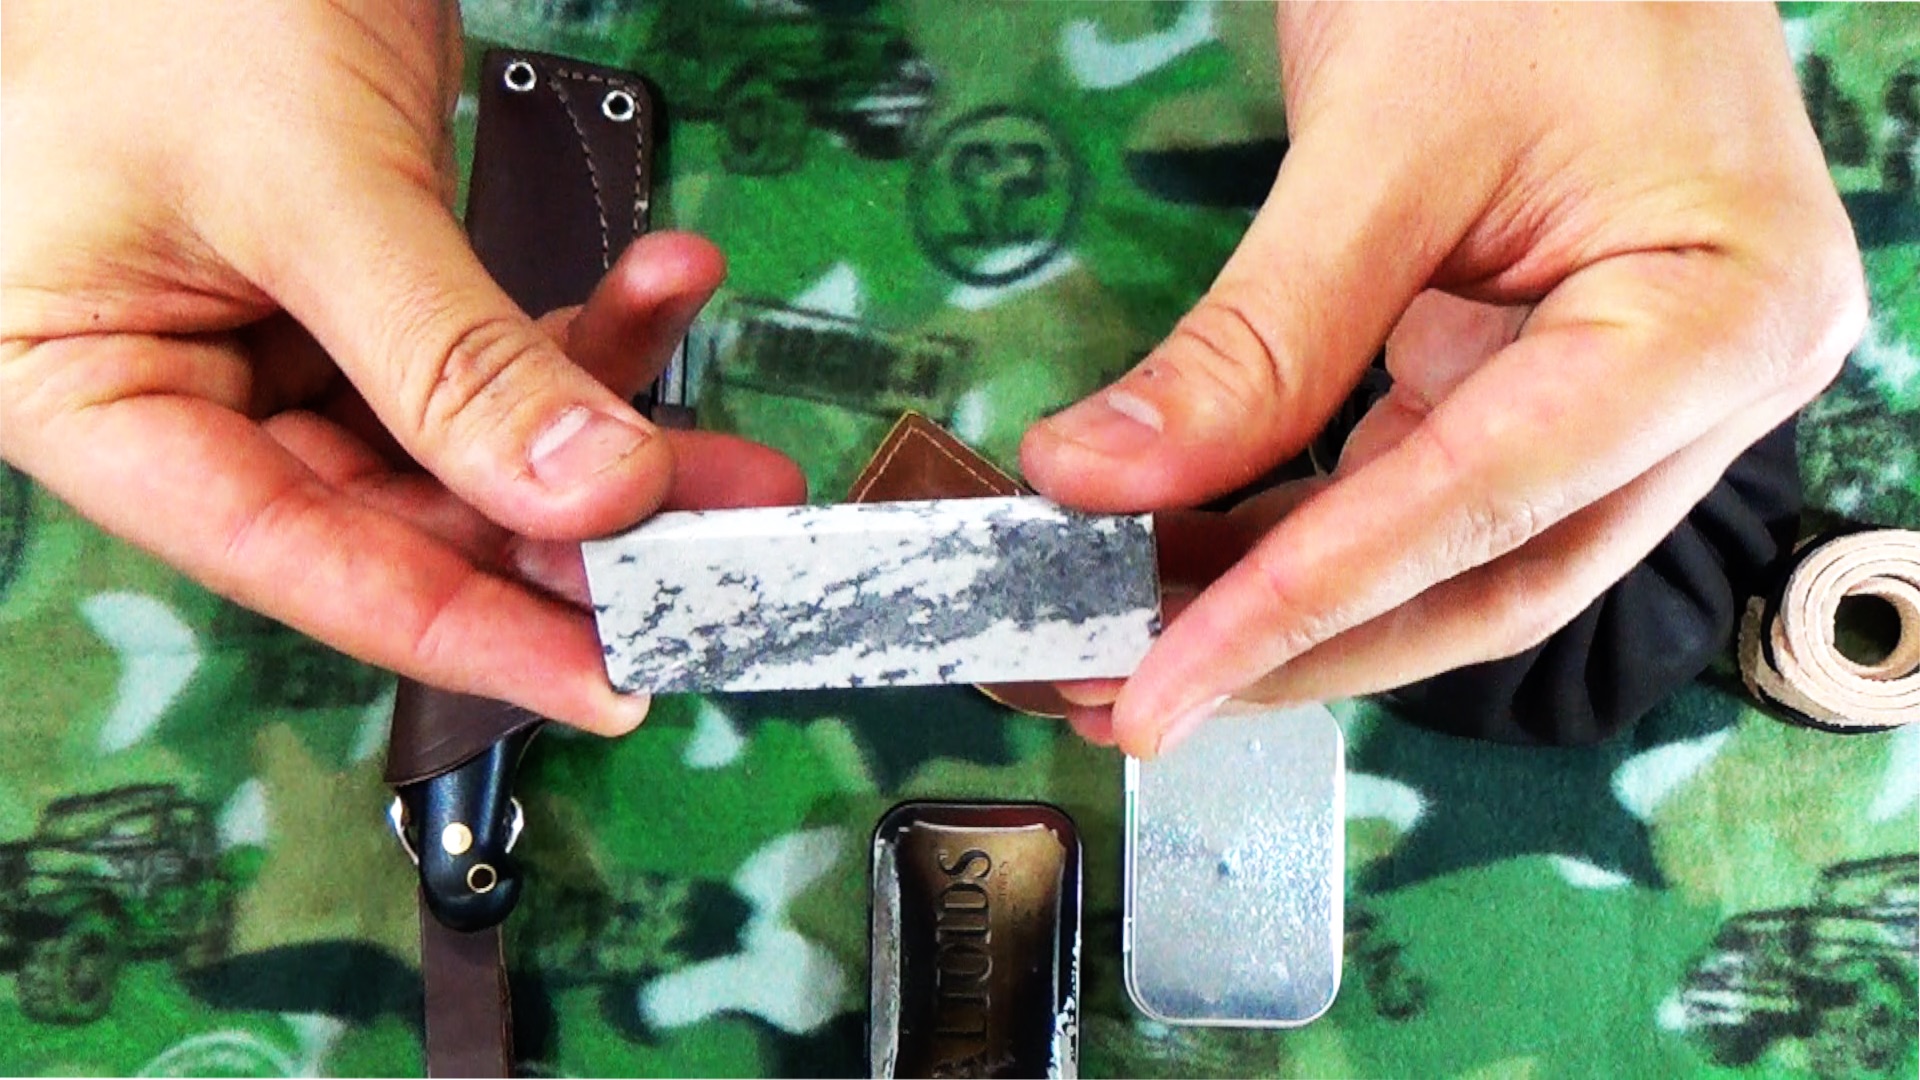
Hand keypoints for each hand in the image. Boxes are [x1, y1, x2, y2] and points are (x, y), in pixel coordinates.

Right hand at [0, 2, 802, 733]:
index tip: (608, 679)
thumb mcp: (307, 185)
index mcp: (93, 396)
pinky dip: (587, 320)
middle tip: (716, 544)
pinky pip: (490, 338)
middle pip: (405, 512)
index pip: (300, 563)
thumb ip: (445, 360)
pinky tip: (668, 283)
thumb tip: (581, 500)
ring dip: (610, 430)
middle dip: (576, 526)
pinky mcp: (367, 281)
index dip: (465, 633)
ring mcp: (281, 334)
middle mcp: (184, 385)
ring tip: (733, 445)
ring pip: (469, 439)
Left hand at [1022, 4, 1866, 756]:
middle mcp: (1706, 388)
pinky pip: (1435, 488)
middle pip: (1490, 575)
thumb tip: (1094, 479)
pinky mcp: (1561, 381)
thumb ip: (1256, 337)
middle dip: (1299, 648)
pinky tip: (1199, 561)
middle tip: (1131, 696)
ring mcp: (1639, 394)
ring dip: (1294, 611)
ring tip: (1136, 645)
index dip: (1305, 608)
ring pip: (1458, 555)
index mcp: (1718, 318)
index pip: (1484, 506)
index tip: (1161, 682)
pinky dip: (1314, 535)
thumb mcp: (1384, 142)